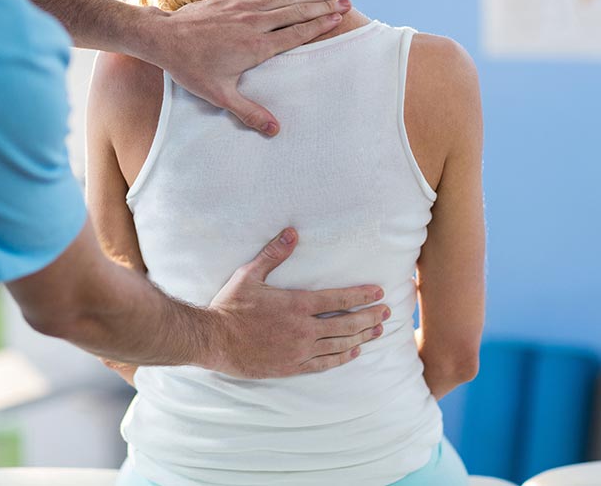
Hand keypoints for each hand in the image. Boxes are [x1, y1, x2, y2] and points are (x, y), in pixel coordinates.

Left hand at [142, 0, 351, 135]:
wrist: (164, 38)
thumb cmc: (191, 68)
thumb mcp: (220, 95)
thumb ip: (249, 111)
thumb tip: (275, 130)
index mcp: (256, 46)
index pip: (296, 33)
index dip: (319, 25)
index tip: (338, 19)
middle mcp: (254, 23)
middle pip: (296, 12)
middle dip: (322, 7)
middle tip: (346, 2)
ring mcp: (242, 8)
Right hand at [204, 228, 389, 378]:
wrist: (214, 340)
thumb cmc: (231, 306)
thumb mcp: (249, 275)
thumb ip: (274, 254)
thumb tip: (292, 232)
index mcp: (296, 304)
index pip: (338, 298)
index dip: (361, 295)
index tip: (379, 293)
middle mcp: (303, 329)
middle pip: (346, 323)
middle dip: (369, 317)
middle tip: (387, 313)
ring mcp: (299, 350)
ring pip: (339, 344)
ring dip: (362, 336)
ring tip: (377, 331)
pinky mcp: (292, 367)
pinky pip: (324, 363)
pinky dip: (342, 357)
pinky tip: (353, 352)